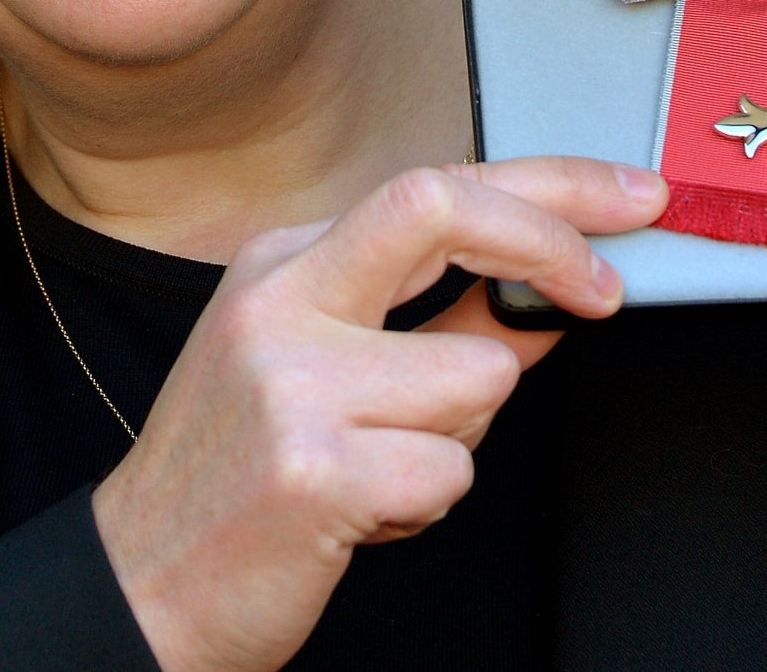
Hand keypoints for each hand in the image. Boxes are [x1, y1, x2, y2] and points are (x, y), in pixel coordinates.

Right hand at [90, 156, 667, 670]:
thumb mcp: (322, 368)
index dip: (550, 186)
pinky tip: (364, 513)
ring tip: (383, 468)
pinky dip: (428, 502)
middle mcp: (281, 300)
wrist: (141, 583)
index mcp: (283, 261)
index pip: (433, 184)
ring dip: (460, 438)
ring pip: (478, 376)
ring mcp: (293, 380)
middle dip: (551, 242)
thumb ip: (436, 321)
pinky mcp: (315, 468)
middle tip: (603, 290)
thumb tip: (550, 294)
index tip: (625, 197)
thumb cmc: (239, 476)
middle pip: (445, 207)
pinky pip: (451, 469)